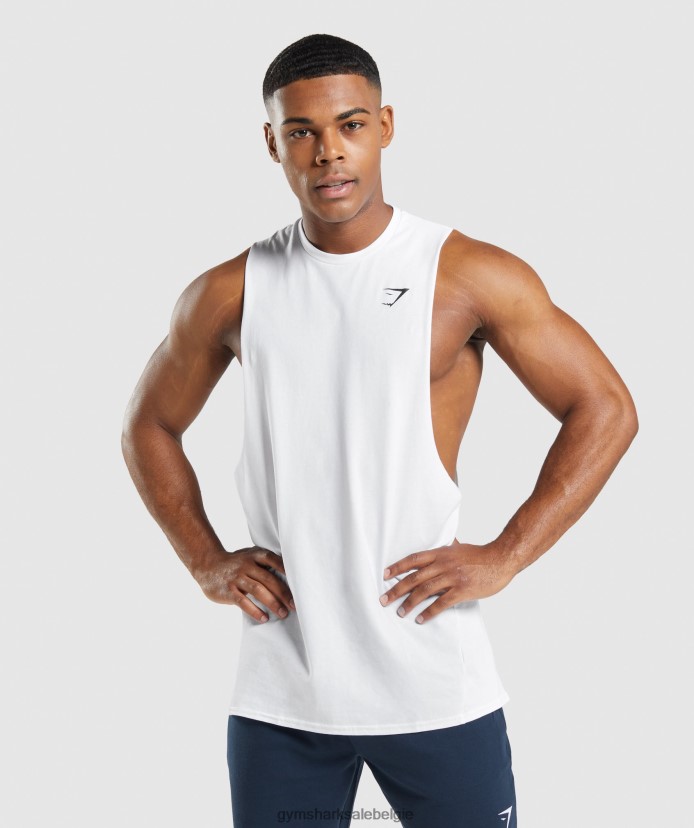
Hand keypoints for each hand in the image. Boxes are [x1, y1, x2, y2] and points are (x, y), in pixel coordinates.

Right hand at [192, 546, 294, 622]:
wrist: (208, 565)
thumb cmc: (236, 563)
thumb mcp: (250, 556)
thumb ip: (266, 563)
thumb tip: (290, 576)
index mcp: (255, 555)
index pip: (274, 560)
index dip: (287, 570)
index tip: (300, 582)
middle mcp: (247, 564)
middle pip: (269, 579)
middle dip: (284, 593)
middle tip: (295, 606)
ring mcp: (237, 577)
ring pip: (258, 590)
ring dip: (273, 603)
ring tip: (283, 614)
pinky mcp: (228, 590)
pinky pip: (243, 602)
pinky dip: (255, 611)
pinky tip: (264, 618)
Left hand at [379, 541, 514, 623]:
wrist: (500, 560)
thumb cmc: (480, 555)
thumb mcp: (459, 548)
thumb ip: (447, 548)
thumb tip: (443, 542)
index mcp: (441, 553)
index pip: (414, 559)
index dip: (397, 567)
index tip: (384, 575)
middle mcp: (443, 564)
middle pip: (414, 577)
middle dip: (397, 589)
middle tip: (383, 599)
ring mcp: (453, 577)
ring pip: (425, 590)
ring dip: (410, 602)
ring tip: (400, 612)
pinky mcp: (462, 590)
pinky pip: (441, 603)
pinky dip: (429, 612)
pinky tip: (420, 619)